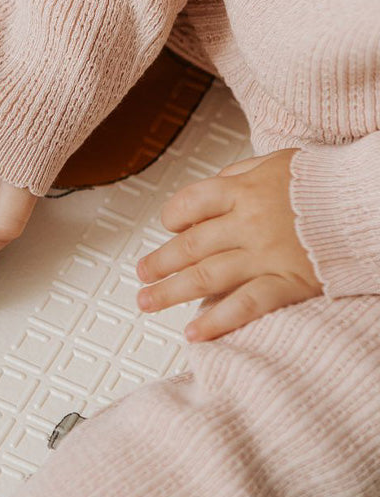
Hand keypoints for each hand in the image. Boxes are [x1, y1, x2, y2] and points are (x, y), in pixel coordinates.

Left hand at [136, 149, 321, 341]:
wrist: (373, 202)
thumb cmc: (327, 183)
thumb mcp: (279, 163)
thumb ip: (241, 174)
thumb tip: (210, 185)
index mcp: (245, 190)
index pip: (190, 204)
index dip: (172, 218)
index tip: (167, 229)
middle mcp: (249, 223)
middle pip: (189, 246)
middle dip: (158, 263)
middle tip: (140, 275)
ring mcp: (267, 255)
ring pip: (205, 276)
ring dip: (169, 292)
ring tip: (147, 301)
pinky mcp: (288, 282)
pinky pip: (244, 305)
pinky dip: (216, 321)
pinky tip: (193, 333)